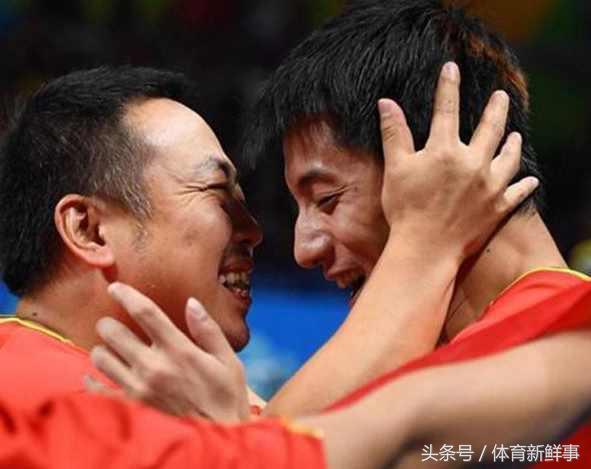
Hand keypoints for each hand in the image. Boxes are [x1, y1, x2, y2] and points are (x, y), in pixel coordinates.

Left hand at [88, 282, 249, 422]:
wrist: (217, 438)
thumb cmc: (225, 398)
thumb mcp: (228, 361)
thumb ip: (208, 330)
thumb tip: (192, 302)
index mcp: (179, 350)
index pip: (145, 312)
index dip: (126, 294)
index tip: (115, 287)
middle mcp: (154, 367)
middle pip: (114, 332)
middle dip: (108, 323)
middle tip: (112, 324)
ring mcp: (138, 389)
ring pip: (100, 358)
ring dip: (102, 349)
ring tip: (111, 350)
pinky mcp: (130, 408)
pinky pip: (97, 389)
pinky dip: (92, 380)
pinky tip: (97, 376)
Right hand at [378, 61, 537, 258]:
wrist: (426, 249)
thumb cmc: (406, 209)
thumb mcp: (396, 168)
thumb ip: (394, 134)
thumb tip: (386, 103)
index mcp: (444, 150)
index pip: (446, 110)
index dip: (448, 87)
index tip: (452, 68)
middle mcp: (473, 163)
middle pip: (490, 128)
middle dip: (495, 108)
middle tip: (501, 96)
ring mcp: (489, 185)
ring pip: (509, 157)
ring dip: (513, 143)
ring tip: (516, 133)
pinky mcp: (498, 207)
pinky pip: (517, 192)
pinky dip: (524, 184)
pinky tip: (530, 179)